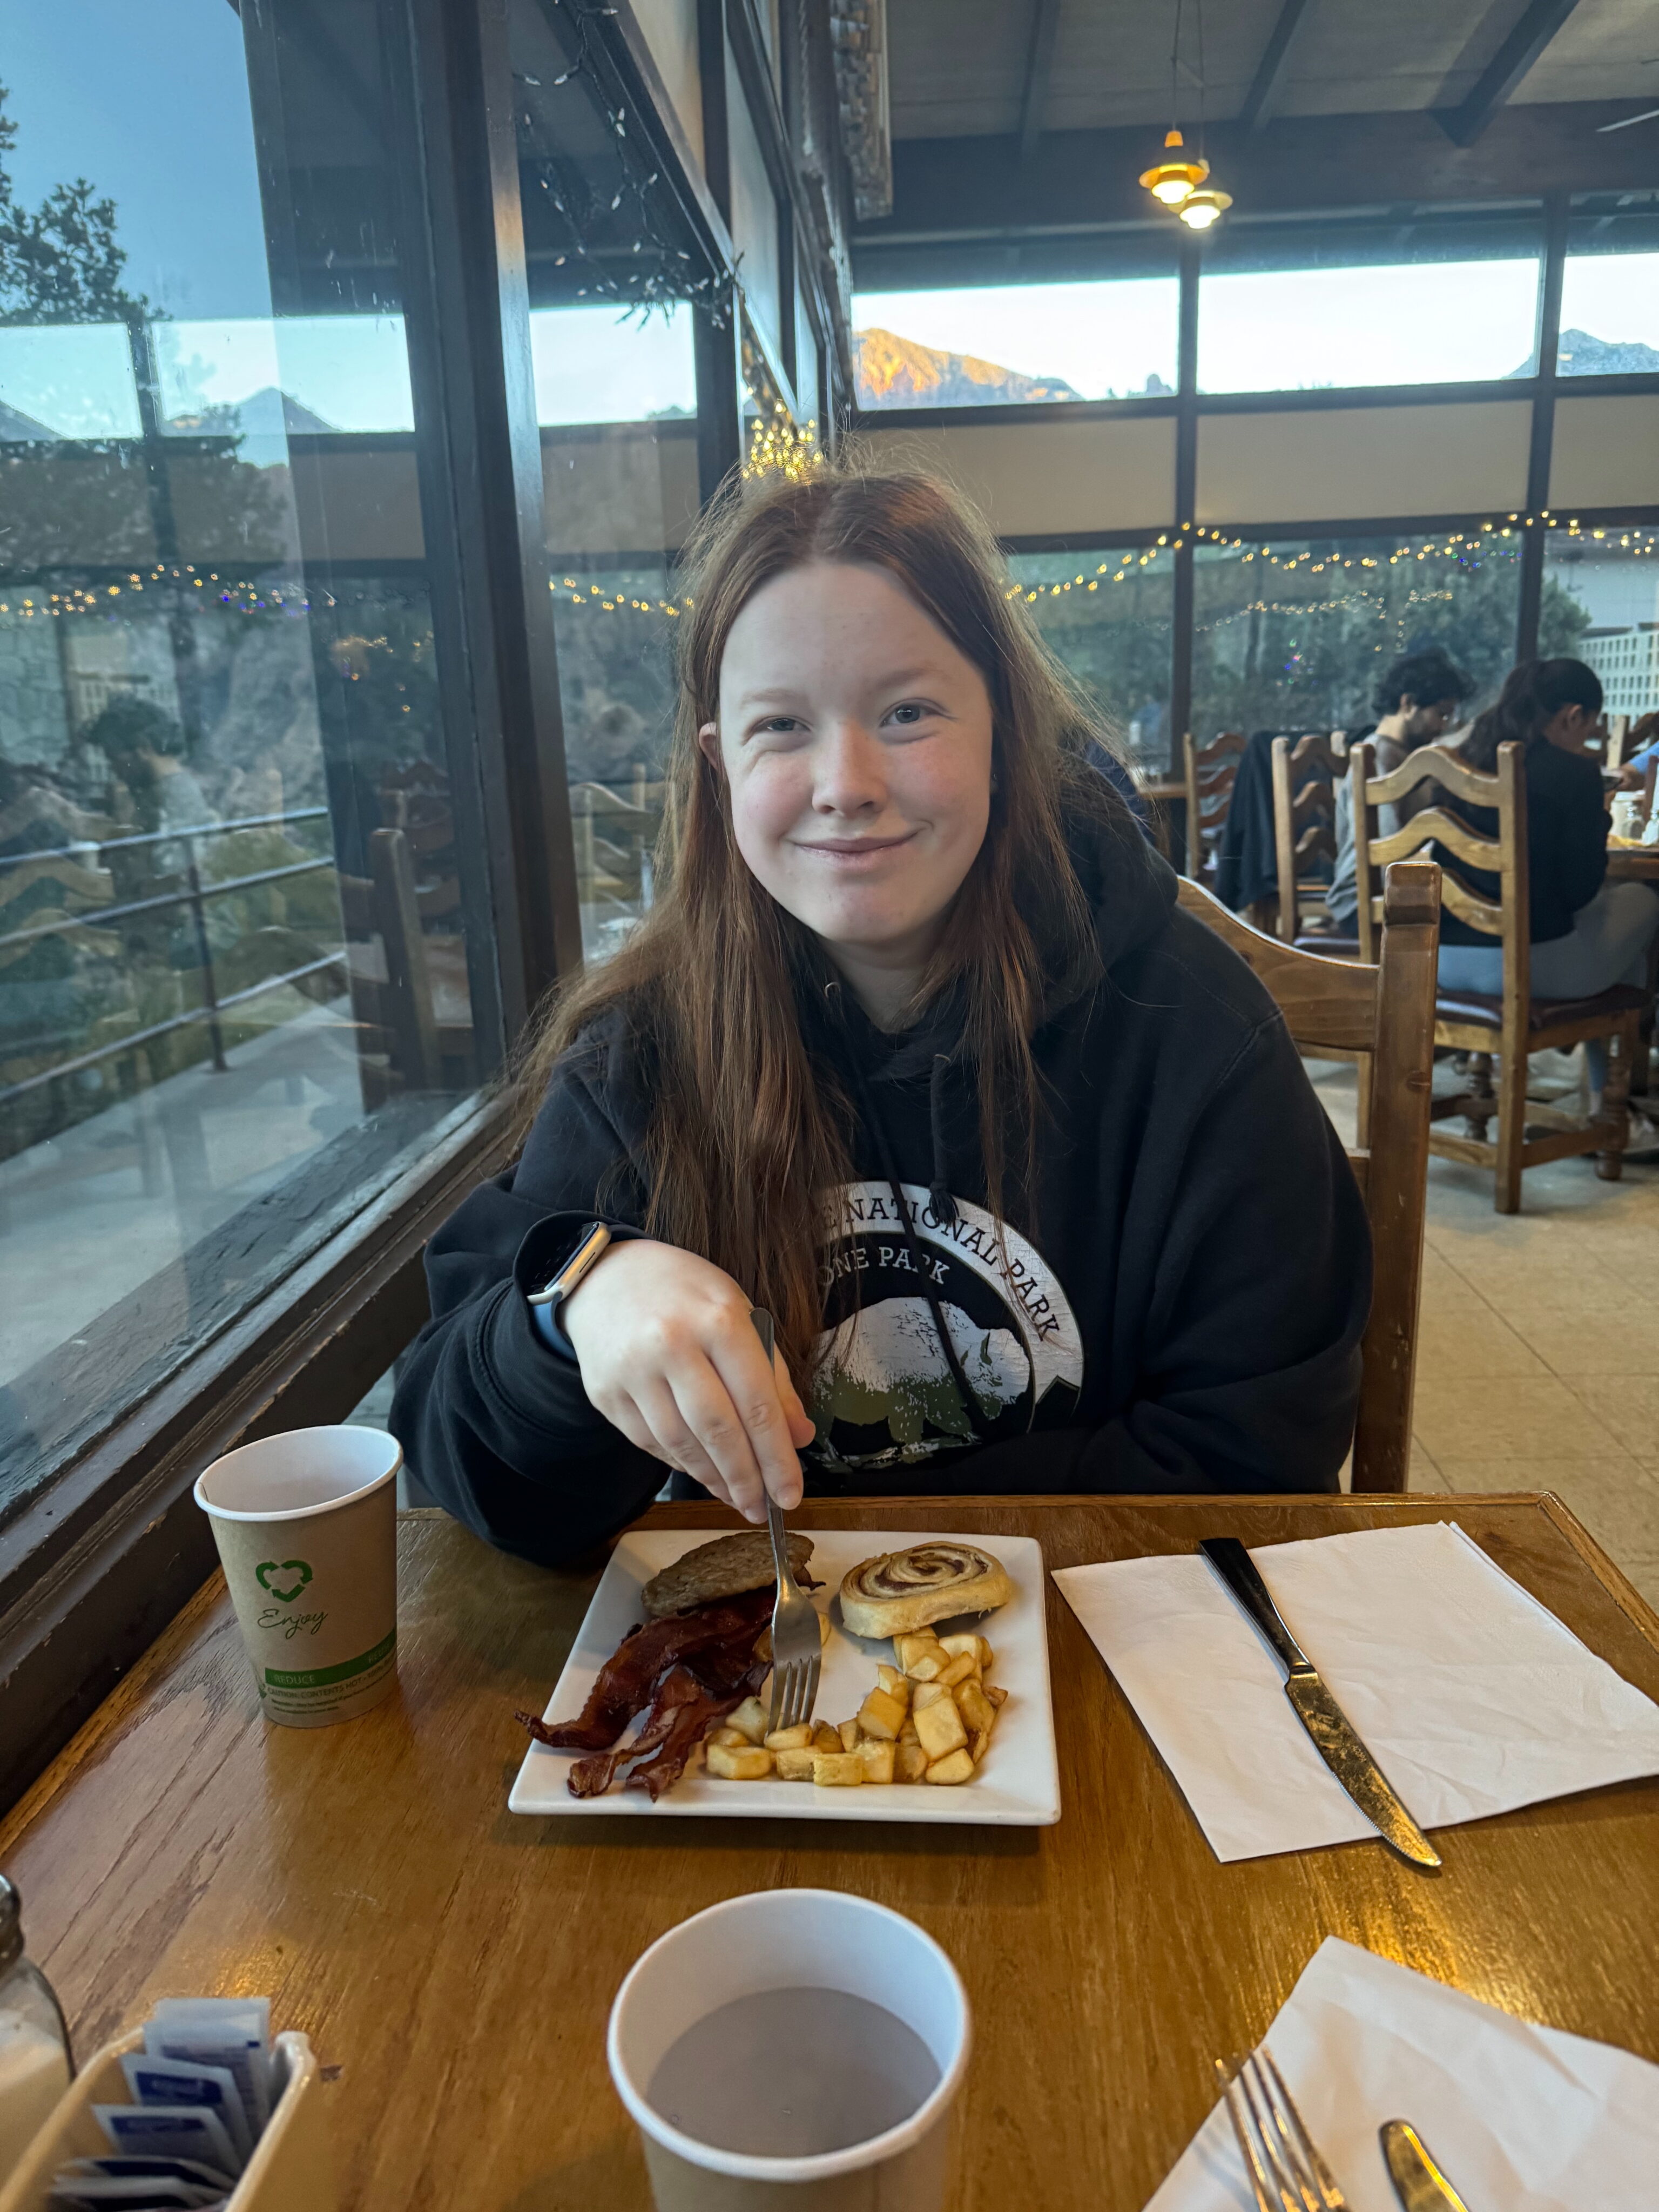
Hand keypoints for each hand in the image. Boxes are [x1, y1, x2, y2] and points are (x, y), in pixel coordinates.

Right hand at [561, 1239, 814, 1519]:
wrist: (605, 1277)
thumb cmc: (685, 1294)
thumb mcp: (740, 1312)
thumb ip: (772, 1375)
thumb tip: (798, 1436)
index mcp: (718, 1320)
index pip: (757, 1403)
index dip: (777, 1457)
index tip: (792, 1493)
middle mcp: (672, 1345)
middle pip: (718, 1430)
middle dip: (746, 1479)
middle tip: (764, 1508)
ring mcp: (633, 1371)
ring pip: (681, 1444)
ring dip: (714, 1479)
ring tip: (737, 1498)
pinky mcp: (605, 1394)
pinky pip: (649, 1443)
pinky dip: (679, 1464)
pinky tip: (701, 1472)